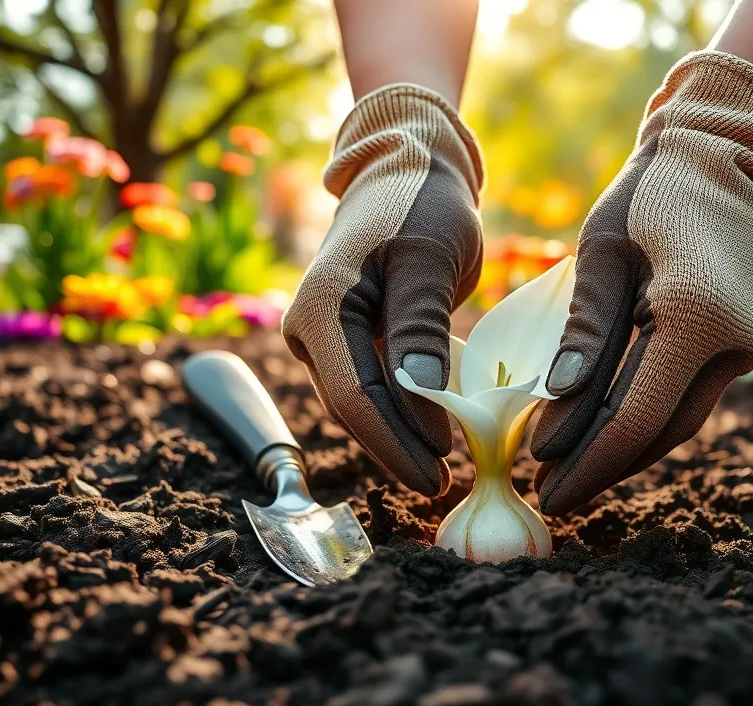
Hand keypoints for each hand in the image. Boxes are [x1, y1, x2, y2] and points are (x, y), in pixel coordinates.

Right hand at [282, 84, 483, 497]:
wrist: (410, 171)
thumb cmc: (423, 206)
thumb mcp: (429, 260)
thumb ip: (420, 327)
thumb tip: (419, 400)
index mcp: (322, 306)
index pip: (354, 395)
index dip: (395, 441)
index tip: (437, 475)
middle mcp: (310, 326)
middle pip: (353, 407)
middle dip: (397, 449)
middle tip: (442, 486)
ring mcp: (325, 335)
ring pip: (361, 403)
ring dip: (400, 436)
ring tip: (441, 469)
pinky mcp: (347, 339)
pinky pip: (372, 386)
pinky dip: (401, 412)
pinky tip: (431, 435)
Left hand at [531, 51, 752, 516]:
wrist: (727, 154)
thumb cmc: (650, 193)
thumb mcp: (603, 253)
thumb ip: (585, 334)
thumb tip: (556, 411)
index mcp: (697, 316)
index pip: (634, 416)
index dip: (586, 457)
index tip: (542, 486)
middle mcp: (735, 344)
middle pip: (661, 433)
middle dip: (603, 468)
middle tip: (551, 495)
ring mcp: (747, 347)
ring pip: (678, 423)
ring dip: (625, 452)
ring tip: (571, 473)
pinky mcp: (743, 344)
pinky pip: (688, 399)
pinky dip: (647, 422)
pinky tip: (606, 434)